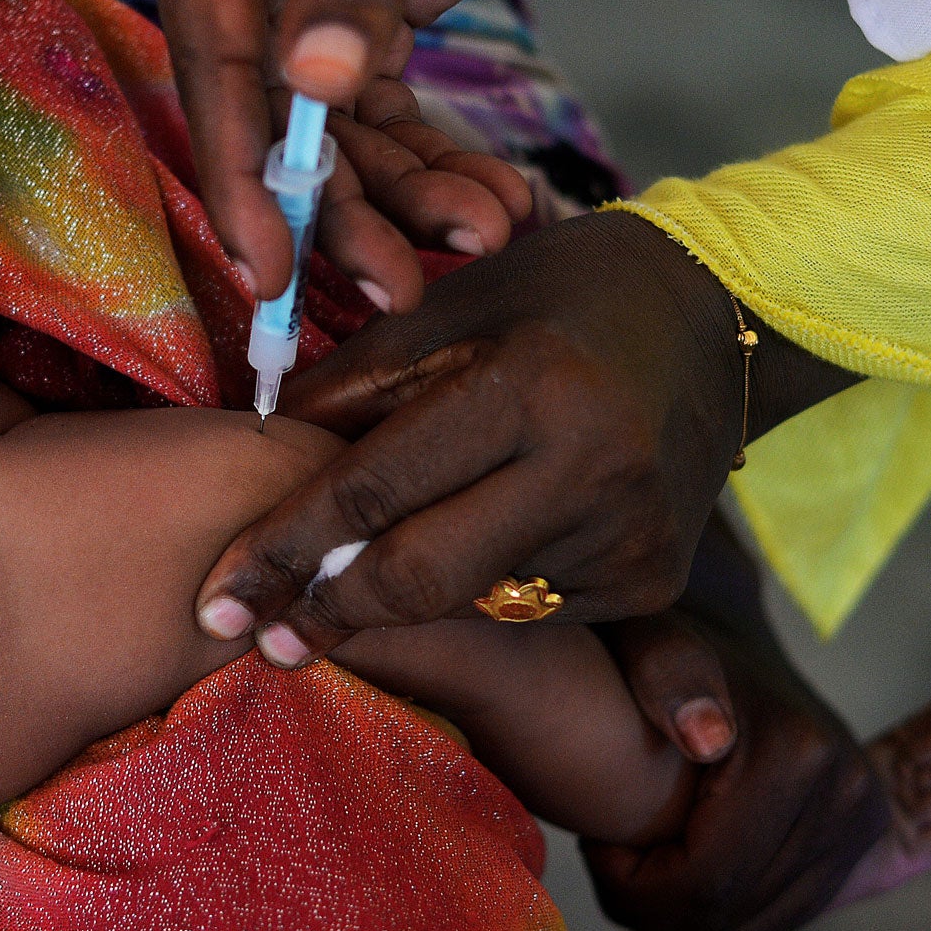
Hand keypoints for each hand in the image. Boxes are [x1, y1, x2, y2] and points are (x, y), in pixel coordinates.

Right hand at [139, 0, 573, 304]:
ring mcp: (296, 3)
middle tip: (395, 283)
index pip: (212, 59)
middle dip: (338, 206)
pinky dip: (435, 163)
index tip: (270, 265)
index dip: (241, 170)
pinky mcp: (361, 26)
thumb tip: (312, 84)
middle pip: (272, 116)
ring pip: (335, 133)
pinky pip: (387, 117)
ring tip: (480, 235)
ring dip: (401, 196)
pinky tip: (491, 201)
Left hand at [193, 211, 856, 656]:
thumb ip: (346, 387)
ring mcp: (627, 537)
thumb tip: (252, 455)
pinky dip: (468, 594)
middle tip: (255, 634)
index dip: (283, 548)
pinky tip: (446, 565)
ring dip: (391, 605)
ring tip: (326, 603)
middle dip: (323, 612)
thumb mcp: (442, 310)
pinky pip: (525, 608)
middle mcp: (585, 472)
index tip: (216, 600)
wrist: (714, 312)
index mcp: (524, 387)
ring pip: (466, 603)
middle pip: (417, 576)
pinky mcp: (651, 579)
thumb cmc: (551, 296)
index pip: (373, 488)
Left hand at [588, 518, 887, 930]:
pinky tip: (667, 879)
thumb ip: (665, 673)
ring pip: (750, 927)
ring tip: (630, 869)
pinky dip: (711, 918)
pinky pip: (773, 920)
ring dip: (677, 919)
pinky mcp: (857, 850)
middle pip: (731, 913)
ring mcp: (860, 828)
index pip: (708, 878)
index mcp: (800, 752)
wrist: (724, 647)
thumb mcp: (646, 640)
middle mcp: (847, 795)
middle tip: (605, 862)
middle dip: (651, 908)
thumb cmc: (660, 645)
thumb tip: (707, 739)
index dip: (633, 884)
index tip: (594, 843)